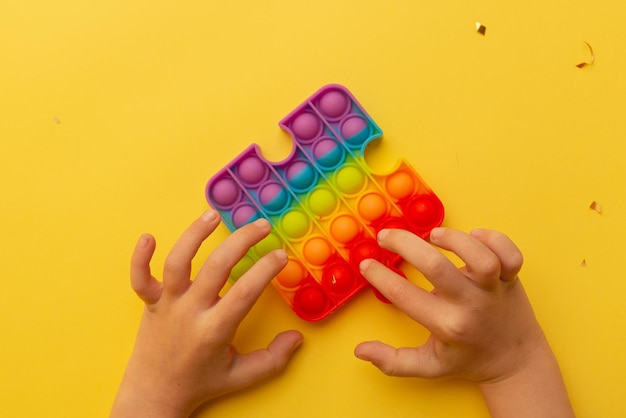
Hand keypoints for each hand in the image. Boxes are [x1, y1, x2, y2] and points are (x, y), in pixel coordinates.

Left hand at [111, 211, 302, 417]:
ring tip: (213, 216)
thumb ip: (272, 359)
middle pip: (216, 267)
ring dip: (194, 235)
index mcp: (214, 330)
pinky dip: (140, 258)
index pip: (245, 292)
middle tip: (261, 226)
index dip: (265, 270)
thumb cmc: (199, 383)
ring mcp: (167, 305)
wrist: (154, 394)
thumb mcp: (241, 377)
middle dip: (242, 241)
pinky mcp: (150, 303)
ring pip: (178, 262)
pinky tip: (148, 237)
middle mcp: (190, 312)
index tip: (281, 255)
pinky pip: (140, 278)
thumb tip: (297, 338)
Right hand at [355, 227, 573, 416]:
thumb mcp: (429, 366)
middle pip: (435, 267)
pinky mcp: (513, 278)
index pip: (404, 295)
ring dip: (454, 239)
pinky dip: (495, 239)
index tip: (367, 264)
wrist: (515, 363)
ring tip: (433, 234)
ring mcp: (494, 290)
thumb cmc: (469, 360)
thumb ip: (393, 362)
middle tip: (386, 237)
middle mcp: (470, 305)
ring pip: (480, 257)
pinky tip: (474, 235)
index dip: (379, 276)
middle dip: (404, 245)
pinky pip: (510, 254)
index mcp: (447, 326)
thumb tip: (360, 350)